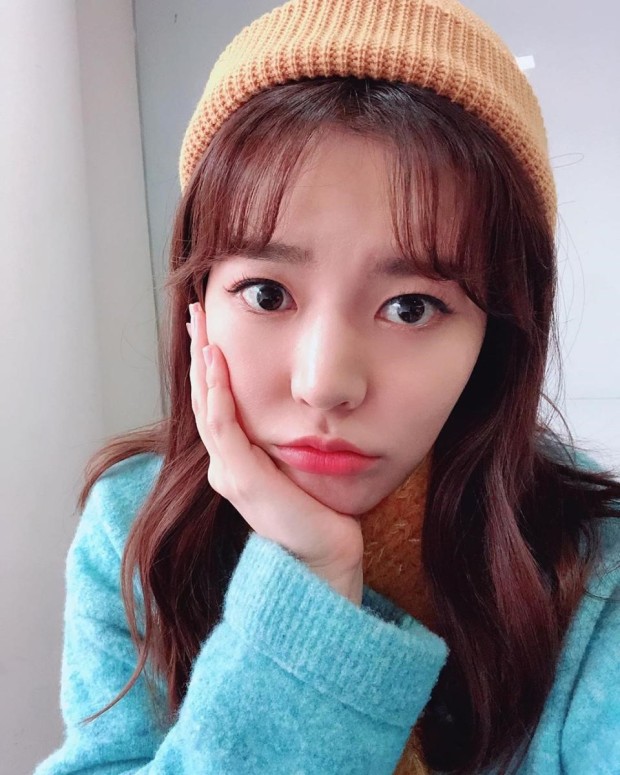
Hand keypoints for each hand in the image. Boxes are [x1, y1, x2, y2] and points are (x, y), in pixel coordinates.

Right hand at [187, 303, 363, 604]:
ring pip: (208, 409)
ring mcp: (230, 474)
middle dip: (200, 353)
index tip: (211, 328)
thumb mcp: (299, 465)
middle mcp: (225, 466)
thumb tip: (301, 405)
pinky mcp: (243, 481)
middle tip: (197, 312)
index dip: (210, 365)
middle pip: (204, 400)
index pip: (216, 403)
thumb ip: (287, 440)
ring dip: (204, 367)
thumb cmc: (320, 513)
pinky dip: (218, 395)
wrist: (327, 557)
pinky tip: (217, 365)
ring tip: (203, 330)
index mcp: (237, 461)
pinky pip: (225, 429)